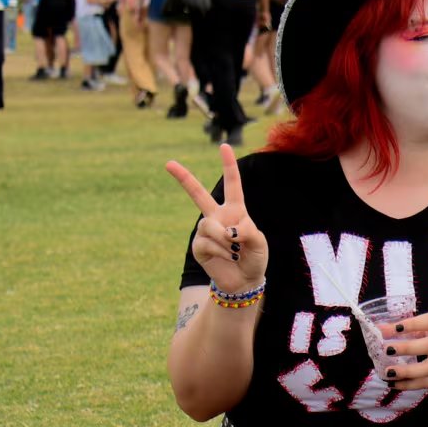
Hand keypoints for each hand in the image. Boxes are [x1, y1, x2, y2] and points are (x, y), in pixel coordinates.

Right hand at [167, 145, 268, 293]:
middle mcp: (217, 216)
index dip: (228, 165)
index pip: (232, 184)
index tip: (224, 146)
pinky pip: (208, 243)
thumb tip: (226, 230)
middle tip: (168, 163)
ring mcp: (205, 231)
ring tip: (234, 250)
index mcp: (235, 210)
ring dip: (226, 240)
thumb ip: (247, 231)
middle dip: (183, 178)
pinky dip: (222, 251)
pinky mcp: (198, 246)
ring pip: (210, 226)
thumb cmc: (254, 258)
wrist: (244, 280)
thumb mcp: (259, 242)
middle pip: (198, 194)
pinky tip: (228, 257)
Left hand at [377, 311, 427, 391]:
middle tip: (388, 349)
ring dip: (408, 372)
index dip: (412, 324)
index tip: (395, 327)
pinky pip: (426, 383)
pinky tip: (393, 384)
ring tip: (389, 372)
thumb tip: (381, 329)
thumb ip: (410, 326)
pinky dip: (409, 385)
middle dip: (409, 348)